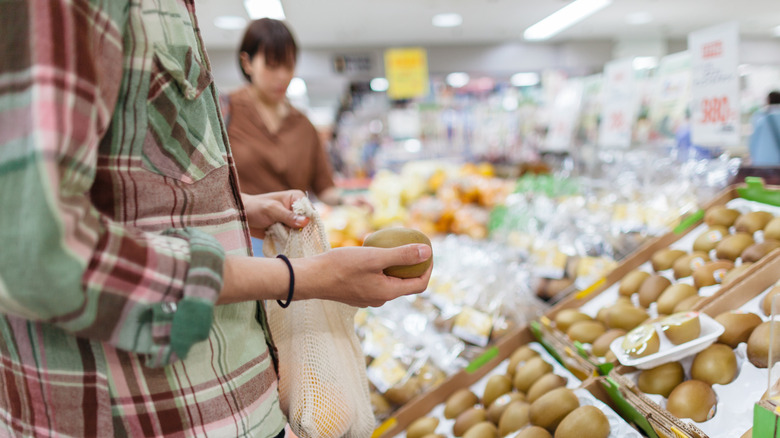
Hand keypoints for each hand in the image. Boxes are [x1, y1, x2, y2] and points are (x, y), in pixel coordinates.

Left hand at [241, 190, 309, 238]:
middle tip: (288, 234)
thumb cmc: (255, 208)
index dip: (308, 222)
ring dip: (293, 237)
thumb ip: (288, 216)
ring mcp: (292, 221)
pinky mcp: (287, 231)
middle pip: (308, 224)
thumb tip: (307, 222)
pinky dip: (288, 241)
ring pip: (301, 233)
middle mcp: (297, 209)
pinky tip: (280, 240)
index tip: (300, 230)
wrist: (240, 216)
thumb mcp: (271, 210)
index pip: (311, 211)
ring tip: (280, 235)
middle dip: (300, 232)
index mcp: (297, 198)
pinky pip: (293, 239)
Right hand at [295, 244, 432, 306]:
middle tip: (410, 246)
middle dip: (411, 266)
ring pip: (388, 281)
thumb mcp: (375, 256)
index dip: (428, 269)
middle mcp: (379, 299)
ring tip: (389, 246)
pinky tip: (369, 253)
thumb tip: (428, 252)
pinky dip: (378, 268)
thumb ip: (402, 255)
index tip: (427, 252)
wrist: (310, 278)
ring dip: (393, 266)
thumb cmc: (341, 266)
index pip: (419, 285)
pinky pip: (374, 281)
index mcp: (388, 292)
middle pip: (404, 284)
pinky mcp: (355, 293)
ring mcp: (366, 298)